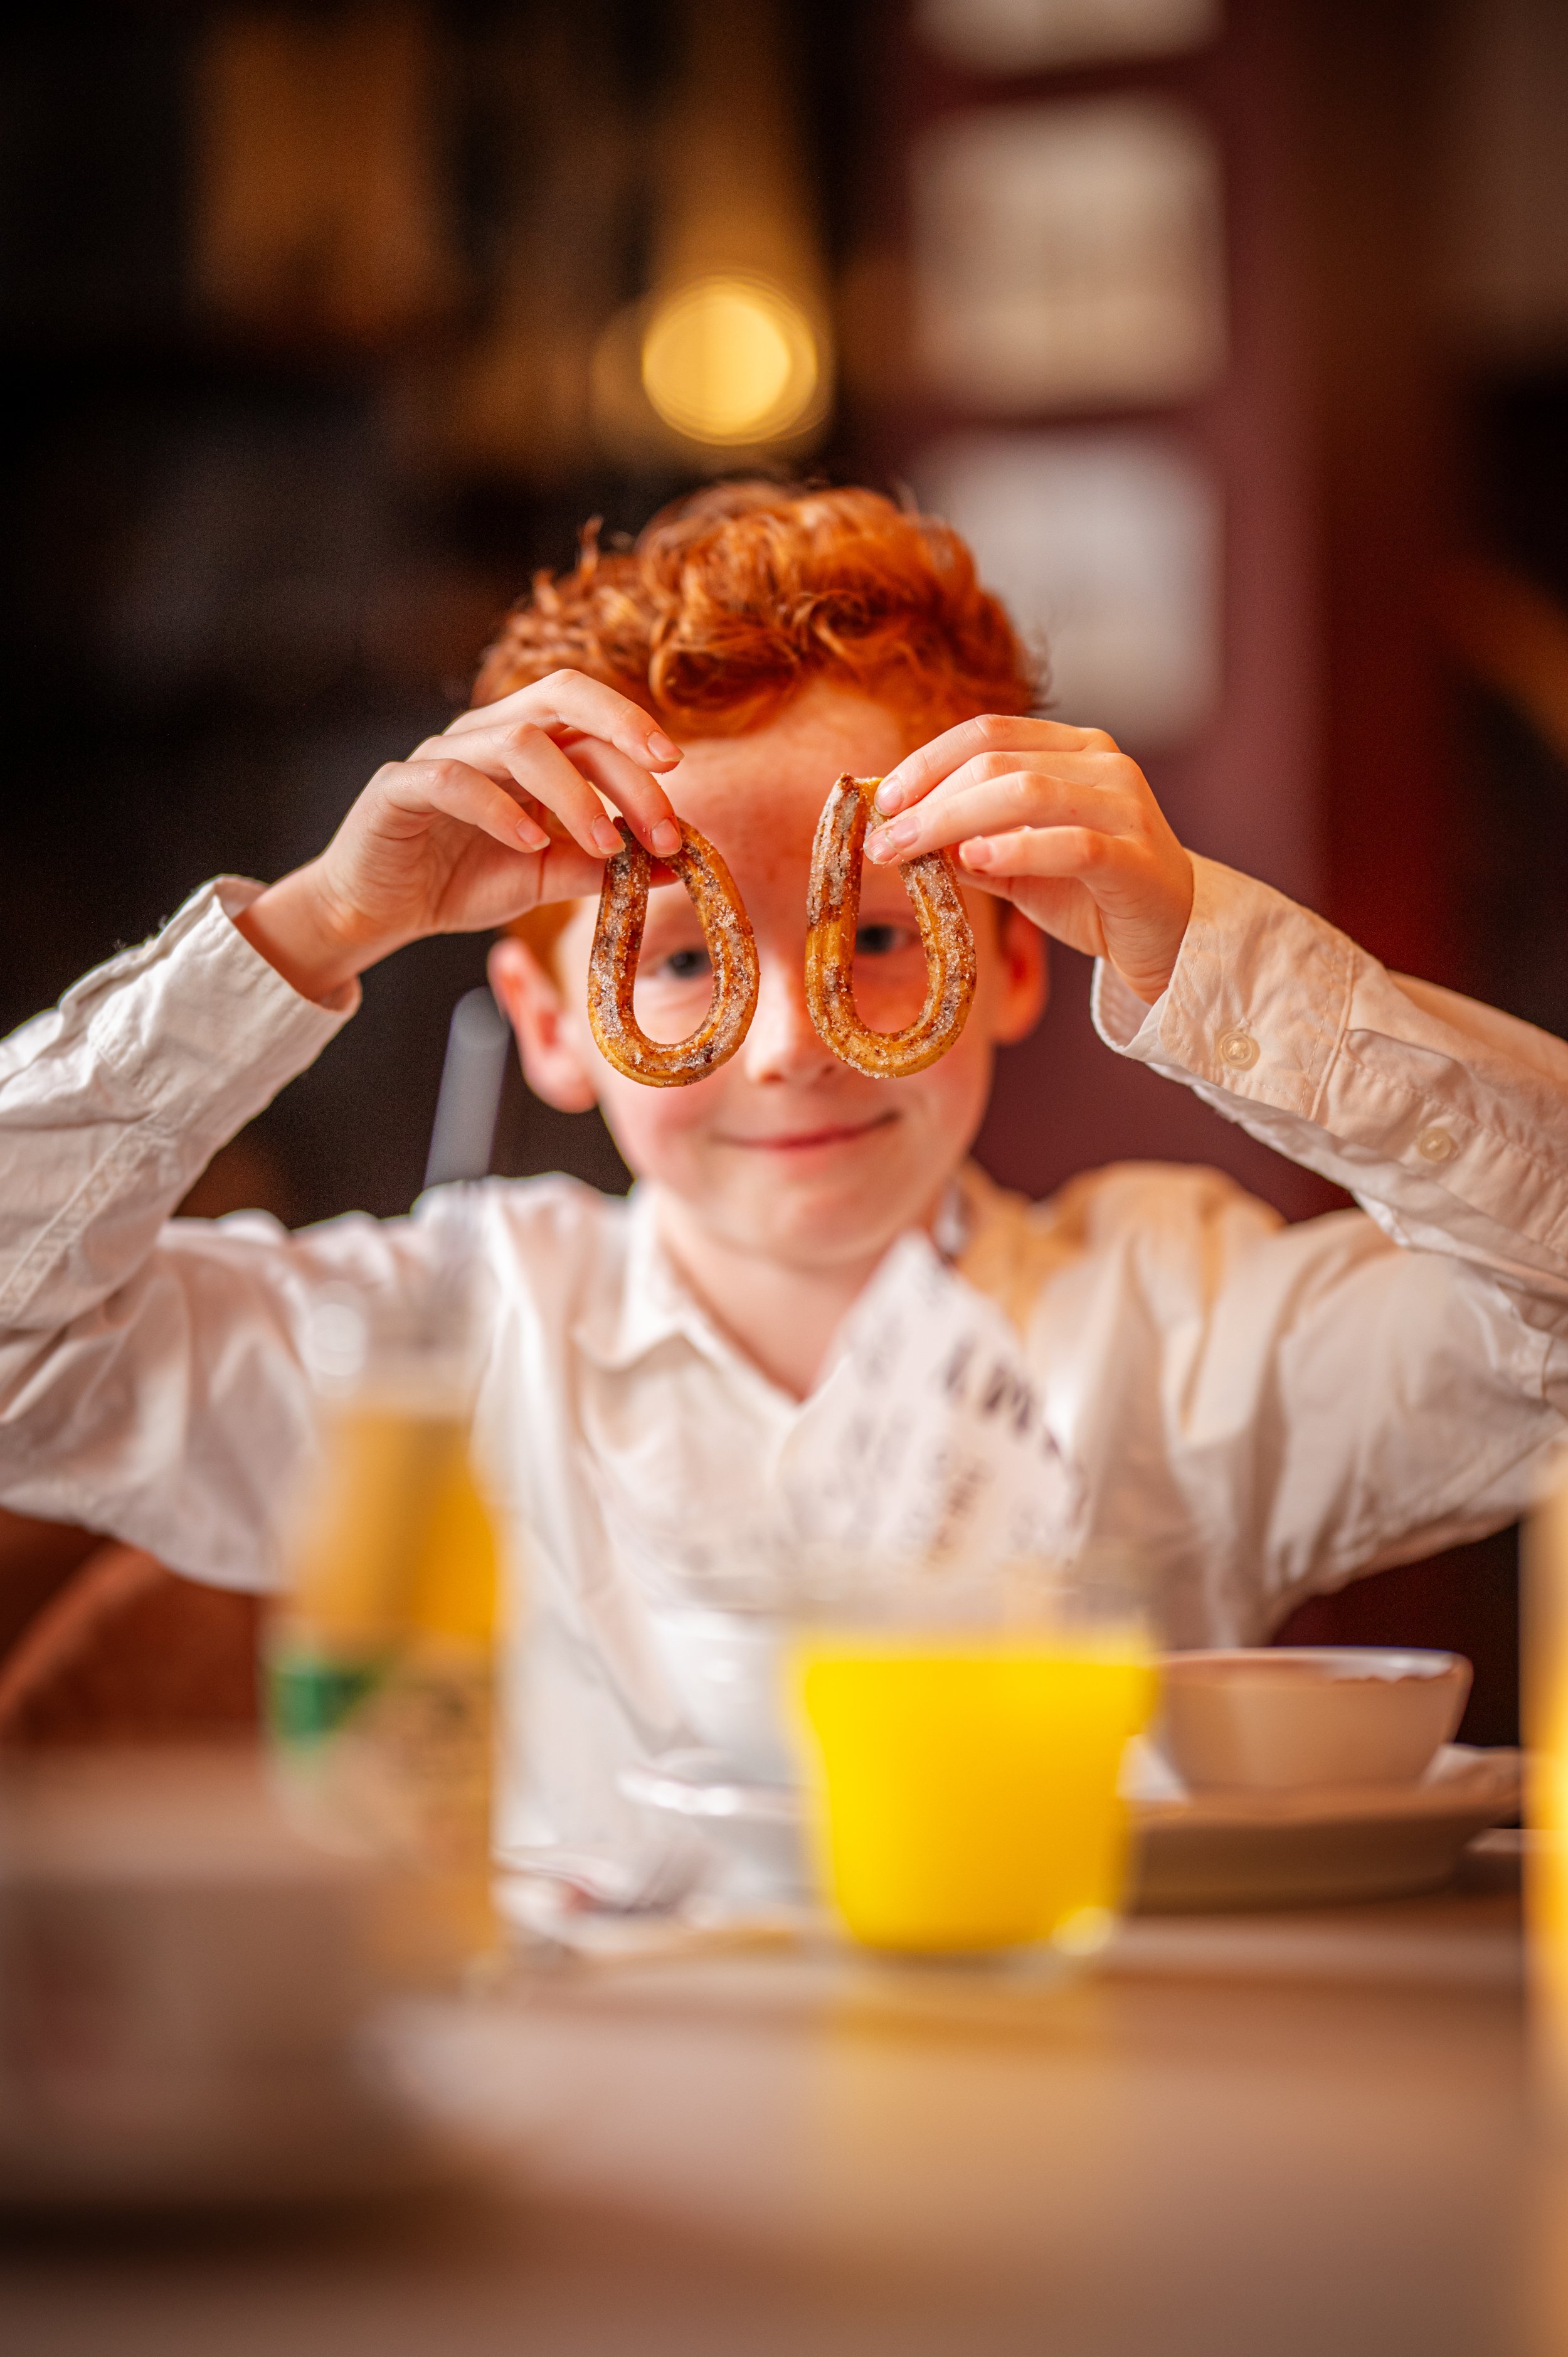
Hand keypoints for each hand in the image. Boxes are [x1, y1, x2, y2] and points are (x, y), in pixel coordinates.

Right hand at [237, 672, 682, 999]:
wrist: (380, 910)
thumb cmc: (461, 879)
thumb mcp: (546, 876)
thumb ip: (602, 865)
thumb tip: (674, 864)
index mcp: (526, 745)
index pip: (588, 716)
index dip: (637, 736)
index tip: (679, 780)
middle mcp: (486, 736)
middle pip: (560, 703)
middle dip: (622, 745)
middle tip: (663, 802)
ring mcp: (441, 755)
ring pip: (516, 742)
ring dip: (573, 793)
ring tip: (604, 845)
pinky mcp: (399, 788)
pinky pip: (453, 781)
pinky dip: (500, 810)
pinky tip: (531, 843)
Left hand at [865, 716, 1193, 1003]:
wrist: (1168, 938)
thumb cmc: (1089, 893)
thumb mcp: (1016, 863)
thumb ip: (967, 844)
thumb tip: (900, 835)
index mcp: (1073, 749)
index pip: (988, 732)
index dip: (927, 761)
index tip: (882, 800)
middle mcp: (1103, 764)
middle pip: (998, 761)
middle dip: (928, 801)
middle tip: (881, 840)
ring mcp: (1125, 806)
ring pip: (1028, 792)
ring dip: (954, 820)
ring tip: (908, 851)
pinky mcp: (1135, 857)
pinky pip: (1071, 844)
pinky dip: (1017, 848)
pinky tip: (975, 860)